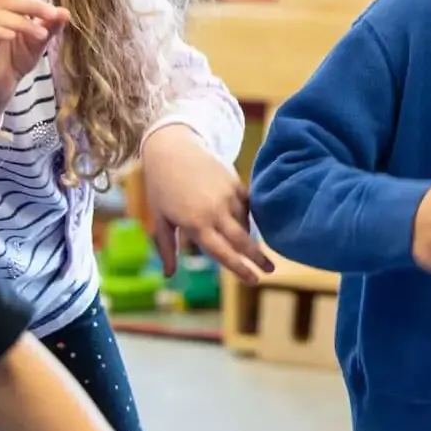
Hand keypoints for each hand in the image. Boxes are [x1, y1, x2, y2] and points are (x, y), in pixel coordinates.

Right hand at [0, 0, 70, 143]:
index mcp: (3, 8)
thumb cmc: (16, 59)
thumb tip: (66, 12)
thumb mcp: (39, 42)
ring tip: (42, 35)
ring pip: (0, 16)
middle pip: (8, 0)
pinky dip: (0, 32)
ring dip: (24, 23)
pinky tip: (13, 36)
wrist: (0, 88)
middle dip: (32, 5)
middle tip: (52, 14)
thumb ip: (50, 27)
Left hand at [140, 124, 273, 283]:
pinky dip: (245, 215)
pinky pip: (246, 205)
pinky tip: (241, 221)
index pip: (223, 253)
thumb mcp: (160, 220)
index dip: (240, 269)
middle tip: (270, 270)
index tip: (253, 280)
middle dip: (258, 257)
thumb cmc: (161, 188)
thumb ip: (167, 249)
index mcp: (196, 224)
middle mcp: (215, 211)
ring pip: (245, 222)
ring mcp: (227, 195)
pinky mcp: (234, 182)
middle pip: (242, 240)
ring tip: (247, 244)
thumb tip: (168, 276)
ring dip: (247, 235)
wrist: (173, 150)